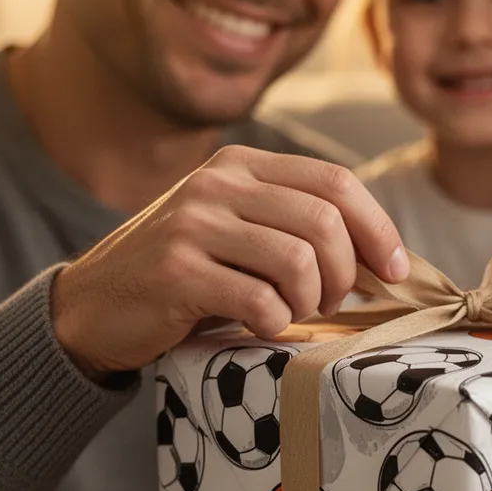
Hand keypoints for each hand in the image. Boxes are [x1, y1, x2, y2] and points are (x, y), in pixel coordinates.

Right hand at [51, 146, 408, 376]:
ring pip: (298, 260)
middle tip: (332, 303)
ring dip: (312, 301)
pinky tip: (258, 325)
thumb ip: (297, 227)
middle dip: (347, 274)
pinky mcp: (176, 271)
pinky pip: (260, 300)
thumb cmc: (187, 274)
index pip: (336, 182)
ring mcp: (194, 223)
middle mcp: (219, 183)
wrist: (95, 305)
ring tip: (294, 313)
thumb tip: (385, 257)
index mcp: (242, 165)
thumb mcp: (239, 231)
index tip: (396, 269)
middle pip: (325, 221)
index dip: (378, 228)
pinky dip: (274, 323)